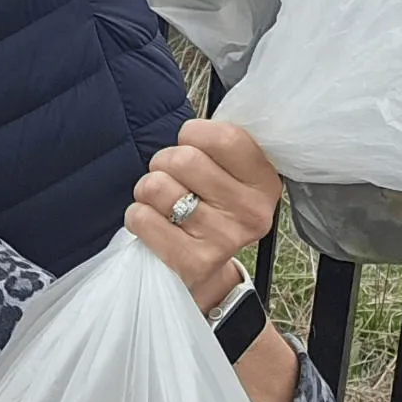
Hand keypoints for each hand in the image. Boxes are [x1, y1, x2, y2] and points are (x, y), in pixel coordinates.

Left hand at [125, 119, 280, 314]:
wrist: (207, 273)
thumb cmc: (210, 208)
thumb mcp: (230, 176)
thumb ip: (219, 147)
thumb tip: (191, 128)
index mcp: (264, 183)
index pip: (224, 137)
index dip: (193, 134)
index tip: (192, 146)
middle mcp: (251, 212)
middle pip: (184, 159)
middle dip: (165, 163)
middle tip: (173, 179)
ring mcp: (223, 239)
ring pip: (157, 185)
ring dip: (148, 190)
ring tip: (163, 203)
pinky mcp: (192, 262)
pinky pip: (141, 217)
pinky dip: (138, 216)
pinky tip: (155, 224)